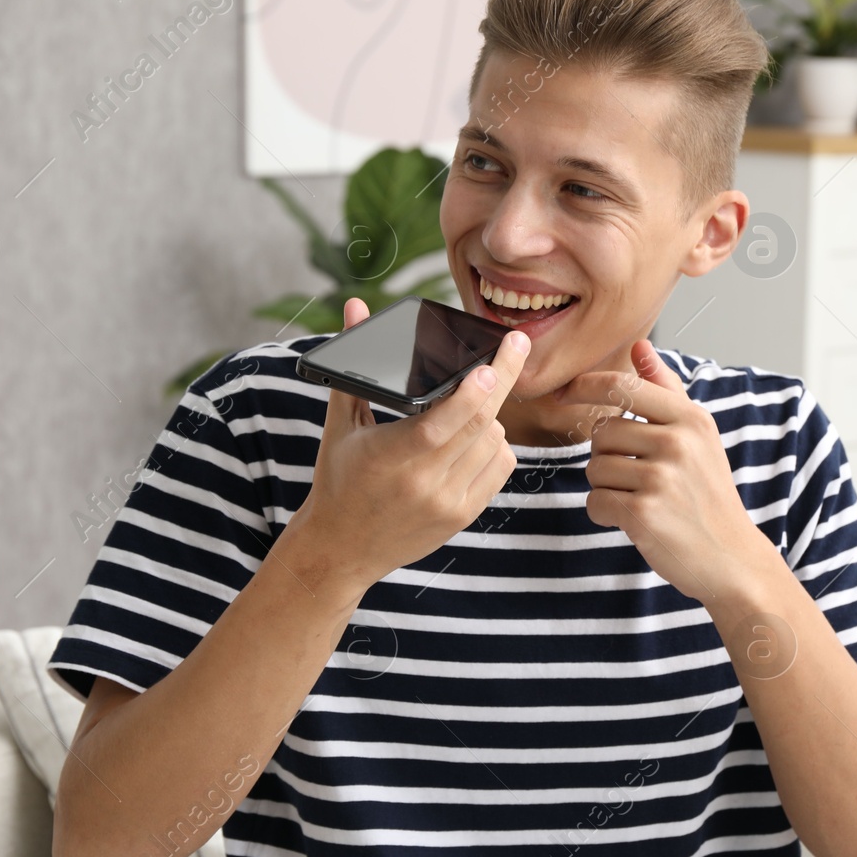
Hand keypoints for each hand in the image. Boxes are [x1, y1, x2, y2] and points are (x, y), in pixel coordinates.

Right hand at [291, 297, 528, 585]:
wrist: (341, 549)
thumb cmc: (339, 479)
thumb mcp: (341, 423)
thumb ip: (356, 363)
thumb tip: (355, 306)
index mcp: (390, 455)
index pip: (443, 420)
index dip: (473, 390)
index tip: (495, 357)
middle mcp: (423, 481)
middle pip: (481, 423)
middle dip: (503, 378)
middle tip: (517, 344)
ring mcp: (447, 502)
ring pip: (496, 442)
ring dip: (492, 416)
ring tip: (473, 407)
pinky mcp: (463, 516)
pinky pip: (500, 468)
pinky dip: (496, 445)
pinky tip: (478, 438)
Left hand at [552, 339, 778, 606]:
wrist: (731, 557)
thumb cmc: (708, 494)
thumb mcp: (699, 436)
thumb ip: (666, 389)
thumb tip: (640, 345)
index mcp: (690, 419)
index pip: (624, 386)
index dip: (587, 386)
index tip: (566, 393)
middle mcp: (677, 443)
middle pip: (601, 432)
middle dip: (606, 455)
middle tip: (637, 477)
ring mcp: (661, 478)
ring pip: (595, 468)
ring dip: (606, 487)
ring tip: (641, 499)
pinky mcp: (643, 513)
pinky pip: (595, 502)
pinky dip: (605, 514)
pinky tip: (634, 520)